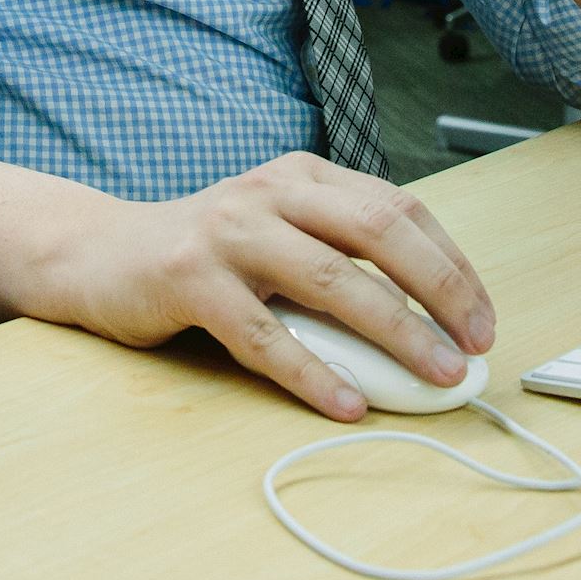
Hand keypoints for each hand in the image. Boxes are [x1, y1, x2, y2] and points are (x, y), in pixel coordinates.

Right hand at [44, 153, 496, 422]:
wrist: (97, 255)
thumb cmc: (204, 257)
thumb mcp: (278, 237)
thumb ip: (338, 263)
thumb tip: (429, 328)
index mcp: (302, 177)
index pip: (400, 208)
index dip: (452, 263)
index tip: (483, 318)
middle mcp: (270, 192)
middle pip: (378, 230)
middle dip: (441, 288)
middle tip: (476, 344)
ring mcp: (229, 232)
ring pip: (330, 280)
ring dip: (395, 334)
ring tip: (435, 376)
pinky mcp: (190, 280)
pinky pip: (264, 335)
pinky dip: (313, 373)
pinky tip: (348, 402)